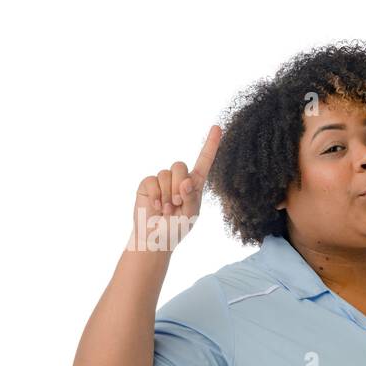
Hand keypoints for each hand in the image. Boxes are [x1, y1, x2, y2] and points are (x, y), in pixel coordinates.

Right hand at [128, 124, 221, 252]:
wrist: (155, 238)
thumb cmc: (176, 228)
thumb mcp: (190, 215)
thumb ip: (191, 198)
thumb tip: (186, 181)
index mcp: (194, 185)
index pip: (204, 161)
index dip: (210, 144)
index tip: (217, 127)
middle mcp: (179, 179)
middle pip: (180, 165)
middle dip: (178, 186)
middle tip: (177, 204)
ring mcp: (162, 181)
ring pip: (166, 174)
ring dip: (167, 195)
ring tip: (167, 210)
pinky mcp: (148, 184)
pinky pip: (152, 180)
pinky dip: (156, 196)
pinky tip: (156, 207)